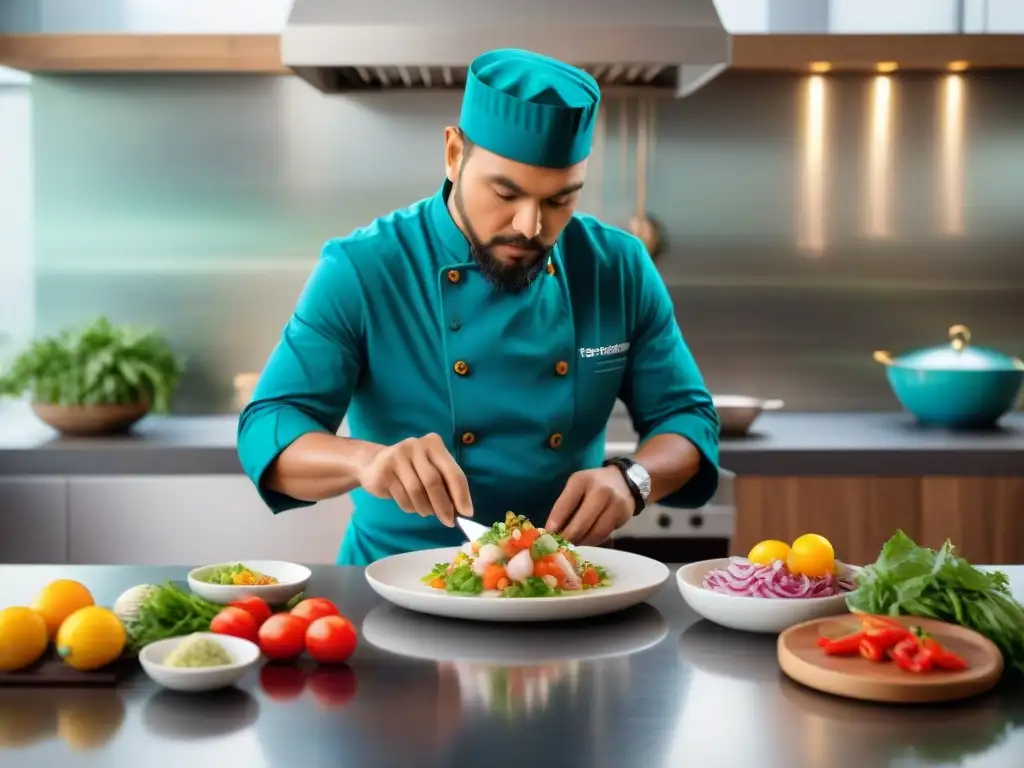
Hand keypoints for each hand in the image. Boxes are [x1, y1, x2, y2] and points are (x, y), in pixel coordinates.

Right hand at [358, 433, 472, 526]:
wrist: (373, 464)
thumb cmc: (411, 469)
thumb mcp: (430, 469)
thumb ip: (446, 484)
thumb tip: (462, 510)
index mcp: (434, 444)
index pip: (453, 471)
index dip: (461, 494)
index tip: (467, 513)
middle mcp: (416, 446)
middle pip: (434, 481)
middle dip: (444, 505)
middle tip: (448, 521)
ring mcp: (398, 456)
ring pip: (417, 491)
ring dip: (425, 508)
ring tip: (427, 511)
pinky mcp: (384, 470)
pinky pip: (402, 497)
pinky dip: (411, 507)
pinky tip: (412, 506)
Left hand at [544, 467, 633, 544]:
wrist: (623, 479)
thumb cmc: (593, 484)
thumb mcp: (577, 486)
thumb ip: (565, 505)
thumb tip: (553, 530)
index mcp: (582, 481)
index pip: (565, 504)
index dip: (555, 522)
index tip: (548, 535)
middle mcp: (600, 491)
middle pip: (581, 523)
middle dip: (569, 537)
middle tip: (560, 546)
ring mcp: (615, 503)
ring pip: (595, 532)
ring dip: (582, 542)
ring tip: (573, 545)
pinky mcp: (624, 515)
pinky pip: (606, 534)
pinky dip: (594, 541)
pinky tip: (587, 541)